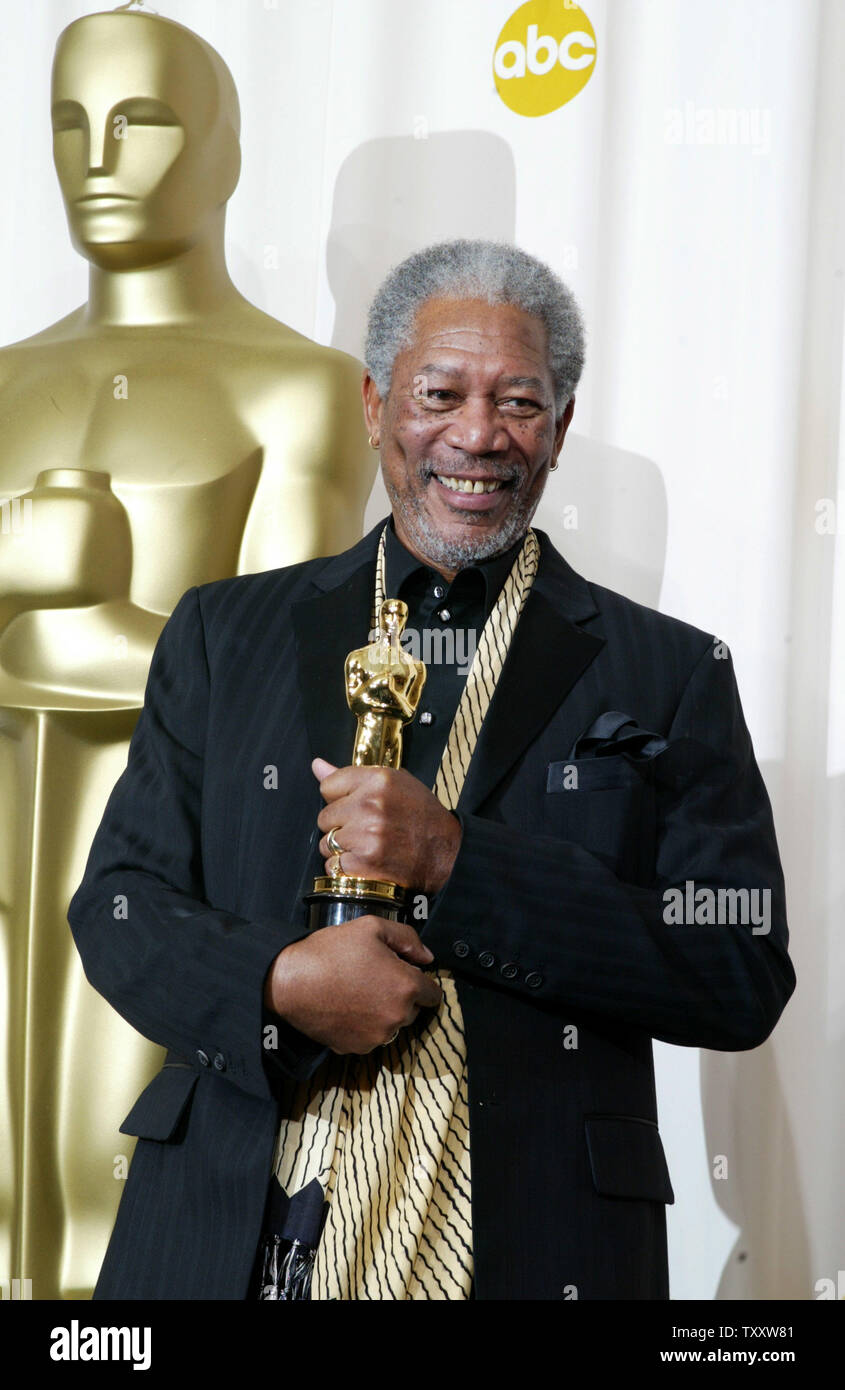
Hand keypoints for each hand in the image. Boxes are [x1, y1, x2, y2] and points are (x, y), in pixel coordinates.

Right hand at [263, 915, 442, 1053]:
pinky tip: (347, 1006)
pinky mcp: (357, 1048)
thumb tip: (427, 957)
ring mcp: (377, 1036)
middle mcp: (397, 1017)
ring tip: (358, 991)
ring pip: (392, 1024)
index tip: (404, 973)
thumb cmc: (331, 952)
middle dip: (402, 996)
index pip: (434, 994)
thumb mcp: (372, 928)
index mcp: (407, 987)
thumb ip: (408, 939)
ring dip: (384, 1012)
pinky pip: (371, 1036)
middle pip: (414, 1010)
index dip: (420, 981)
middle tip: (375, 978)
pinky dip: (364, 1025)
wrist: (290, 982)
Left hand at [312, 757, 461, 895]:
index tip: (354, 806)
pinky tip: (366, 863)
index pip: (328, 786)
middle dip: (340, 825)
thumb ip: (354, 776)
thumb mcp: (396, 784)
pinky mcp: (364, 863)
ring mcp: (366, 835)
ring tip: (367, 846)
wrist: (447, 853)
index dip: (339, 799)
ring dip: (342, 849)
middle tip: (364, 830)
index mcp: (378, 780)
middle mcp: (370, 805)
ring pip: (327, 843)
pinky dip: (346, 869)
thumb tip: (318, 766)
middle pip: (324, 816)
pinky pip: (334, 866)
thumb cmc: (422, 817)